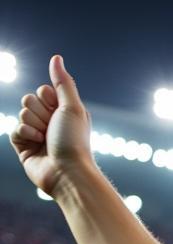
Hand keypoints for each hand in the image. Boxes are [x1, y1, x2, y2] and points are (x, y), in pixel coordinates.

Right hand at [11, 56, 94, 196]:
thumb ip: (63, 83)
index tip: (59, 112)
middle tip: (52, 128)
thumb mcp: (72, 108)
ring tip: (45, 138)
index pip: (43, 90)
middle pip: (29, 99)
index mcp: (63, 113)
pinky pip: (14, 129)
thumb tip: (56, 58)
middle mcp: (50, 122)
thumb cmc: (75, 142)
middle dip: (39, 112)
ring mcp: (36, 134)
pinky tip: (36, 144)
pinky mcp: (25, 147)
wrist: (68, 172)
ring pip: (21, 113)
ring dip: (33, 124)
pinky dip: (24, 134)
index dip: (48, 98)